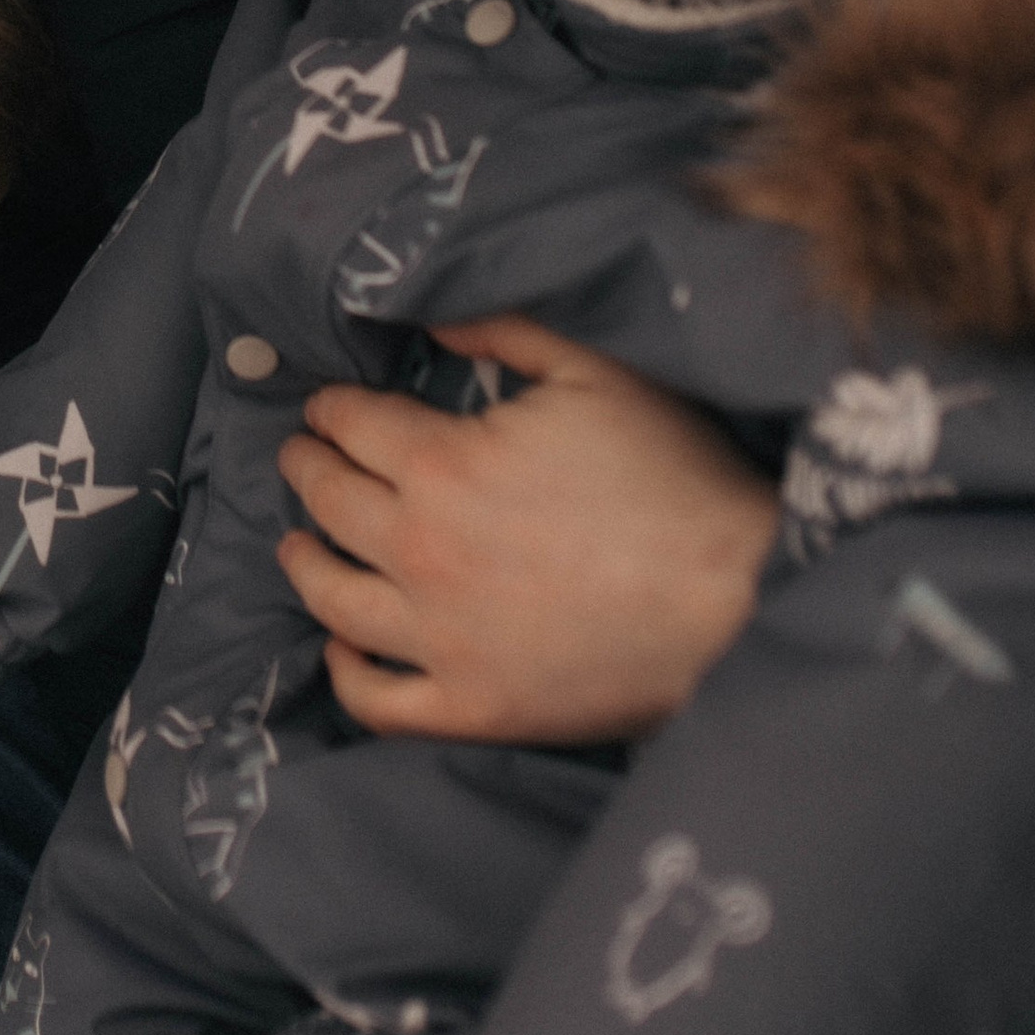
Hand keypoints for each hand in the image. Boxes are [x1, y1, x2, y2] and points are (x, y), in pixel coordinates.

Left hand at [275, 313, 777, 743]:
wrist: (738, 599)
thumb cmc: (673, 478)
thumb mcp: (594, 373)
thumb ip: (504, 334)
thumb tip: (434, 326)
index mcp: (441, 466)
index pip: (353, 427)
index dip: (331, 409)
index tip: (326, 407)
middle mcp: (420, 552)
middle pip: (330, 504)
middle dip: (307, 469)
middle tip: (302, 457)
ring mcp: (440, 640)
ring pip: (334, 600)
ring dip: (302, 562)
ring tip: (295, 545)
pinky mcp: (472, 708)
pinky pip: (379, 700)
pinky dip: (346, 674)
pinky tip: (341, 650)